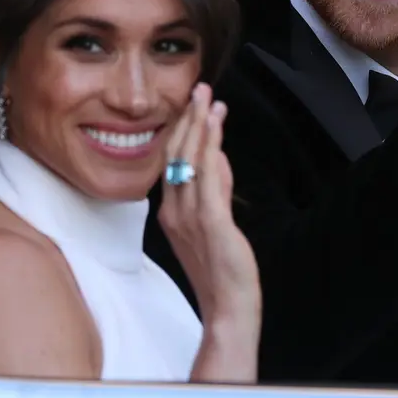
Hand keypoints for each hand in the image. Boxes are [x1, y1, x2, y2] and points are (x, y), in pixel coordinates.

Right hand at [159, 84, 260, 328]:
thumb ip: (216, 189)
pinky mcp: (210, 222)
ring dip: (200, 125)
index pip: (172, 162)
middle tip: (200, 89)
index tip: (194, 104)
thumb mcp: (214, 223)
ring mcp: (189, 216)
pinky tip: (216, 126)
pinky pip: (208, 177)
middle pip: (176, 155)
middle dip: (189, 118)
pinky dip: (210, 147)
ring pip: (190, 160)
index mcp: (171, 212)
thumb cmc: (222, 270)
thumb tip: (219, 157)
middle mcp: (174, 211)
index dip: (182, 130)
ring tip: (208, 97)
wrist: (227, 308)